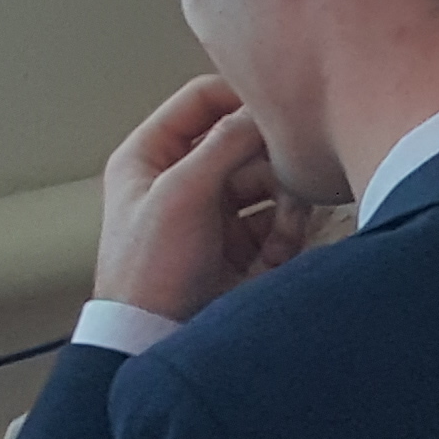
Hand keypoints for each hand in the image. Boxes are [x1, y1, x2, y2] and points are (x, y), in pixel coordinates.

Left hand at [94, 76, 310, 324]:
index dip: (239, 97)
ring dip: (284, 203)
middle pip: (243, 143)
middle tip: (290, 179)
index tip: (280, 106)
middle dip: (270, 164)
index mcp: (150, 155)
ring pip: (267, 181)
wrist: (153, 340)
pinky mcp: (236, 244)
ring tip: (285, 231)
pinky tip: (278, 256)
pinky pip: (275, 221)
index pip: (201, 100)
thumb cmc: (148, 271)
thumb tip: (261, 108)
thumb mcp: (181, 194)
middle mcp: (181, 177)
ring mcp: (211, 211)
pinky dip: (285, 234)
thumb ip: (223, 144)